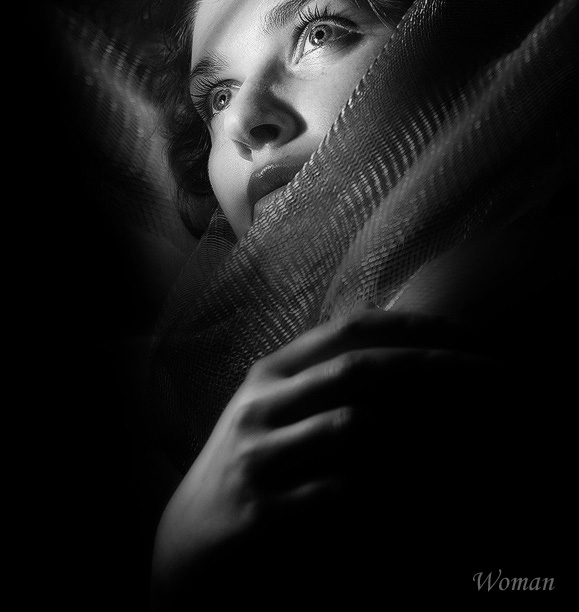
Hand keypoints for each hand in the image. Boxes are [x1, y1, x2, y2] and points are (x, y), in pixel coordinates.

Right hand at [150, 307, 489, 604]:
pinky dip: (397, 494)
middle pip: (360, 369)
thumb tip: (402, 352)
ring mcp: (260, 458)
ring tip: (482, 433)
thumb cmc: (249, 469)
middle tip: (495, 375)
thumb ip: (320, 380)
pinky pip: (345, 496)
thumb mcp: (271, 413)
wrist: (188, 544)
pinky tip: (438, 496)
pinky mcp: (265, 515)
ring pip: (356, 426)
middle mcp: (262, 405)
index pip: (348, 329)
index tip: (468, 333)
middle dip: (435, 367)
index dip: (413, 324)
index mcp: (269, 373)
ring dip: (427, 430)